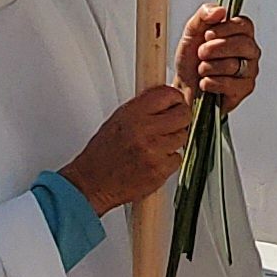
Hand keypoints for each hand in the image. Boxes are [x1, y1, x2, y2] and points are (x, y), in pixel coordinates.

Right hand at [59, 85, 189, 213]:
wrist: (92, 183)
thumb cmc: (102, 153)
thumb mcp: (118, 119)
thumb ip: (143, 108)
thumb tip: (167, 100)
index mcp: (133, 114)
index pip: (168, 94)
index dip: (175, 98)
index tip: (176, 102)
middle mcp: (144, 130)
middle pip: (183, 115)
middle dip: (181, 118)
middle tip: (174, 122)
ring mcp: (154, 151)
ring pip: (182, 137)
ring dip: (173, 140)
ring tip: (155, 145)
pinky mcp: (160, 170)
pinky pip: (177, 159)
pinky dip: (169, 160)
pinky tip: (153, 160)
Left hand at [174, 4, 260, 109]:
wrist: (184, 85)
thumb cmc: (192, 58)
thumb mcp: (192, 31)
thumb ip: (204, 15)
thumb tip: (220, 10)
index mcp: (241, 33)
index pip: (244, 24)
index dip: (224, 29)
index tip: (207, 34)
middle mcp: (250, 51)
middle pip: (242, 44)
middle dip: (214, 49)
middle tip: (201, 53)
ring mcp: (250, 71)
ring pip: (232, 65)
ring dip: (208, 67)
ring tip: (202, 69)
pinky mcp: (244, 89)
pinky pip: (229, 84)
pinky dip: (210, 83)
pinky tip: (205, 82)